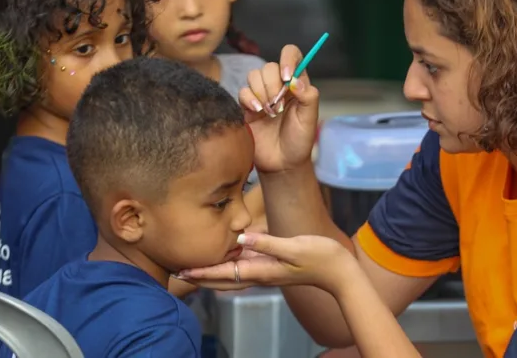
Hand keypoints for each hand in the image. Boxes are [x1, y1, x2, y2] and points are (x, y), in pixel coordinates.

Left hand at [178, 232, 354, 293]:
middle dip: (201, 277)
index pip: (226, 273)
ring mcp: (267, 270)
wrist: (339, 270)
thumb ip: (268, 242)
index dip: (203, 272)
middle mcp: (262, 273)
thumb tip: (241, 237)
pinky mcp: (273, 265)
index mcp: (263, 270)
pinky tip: (224, 255)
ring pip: (232, 274)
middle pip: (224, 279)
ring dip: (211, 272)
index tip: (183, 270)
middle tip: (178, 272)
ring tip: (193, 267)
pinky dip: (229, 264)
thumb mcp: (294, 246)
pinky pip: (245, 266)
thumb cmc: (320, 257)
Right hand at [239, 45, 318, 172]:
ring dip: (261, 91)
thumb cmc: (299, 141)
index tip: (287, 77)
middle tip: (278, 105)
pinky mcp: (247, 106)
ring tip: (269, 111)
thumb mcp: (310, 120)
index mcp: (296, 84)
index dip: (288, 58)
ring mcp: (262, 95)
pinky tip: (257, 111)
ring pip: (254, 75)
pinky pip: (243, 91)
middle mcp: (279, 86)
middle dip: (272, 84)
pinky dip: (249, 98)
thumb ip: (308, 97)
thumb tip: (296, 81)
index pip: (292, 55)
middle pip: (269, 66)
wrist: (282, 163)